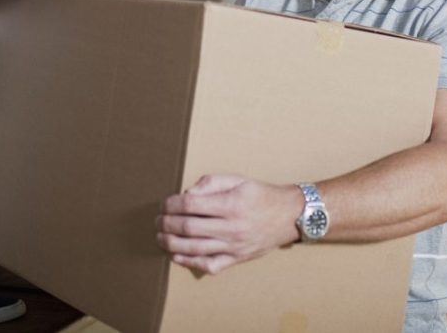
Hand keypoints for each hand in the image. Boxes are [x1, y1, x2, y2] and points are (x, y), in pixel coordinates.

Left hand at [155, 175, 301, 274]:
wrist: (288, 216)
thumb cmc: (260, 195)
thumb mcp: (237, 180)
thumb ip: (210, 183)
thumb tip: (186, 195)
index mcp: (231, 204)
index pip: (191, 205)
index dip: (172, 204)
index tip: (164, 204)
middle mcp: (232, 227)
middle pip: (189, 228)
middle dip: (167, 224)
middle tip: (158, 221)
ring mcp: (234, 246)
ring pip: (195, 249)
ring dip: (172, 244)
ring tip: (160, 238)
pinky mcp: (237, 259)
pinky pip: (210, 265)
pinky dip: (190, 263)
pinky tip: (177, 256)